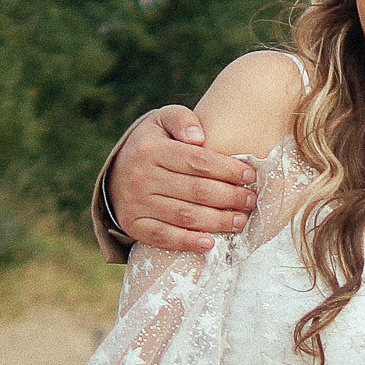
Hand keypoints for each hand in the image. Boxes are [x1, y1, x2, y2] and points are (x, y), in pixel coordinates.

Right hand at [107, 106, 258, 252]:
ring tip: (241, 221)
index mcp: (151, 150)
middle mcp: (141, 177)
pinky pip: (163, 237)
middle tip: (250, 201)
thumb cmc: (151, 143)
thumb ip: (181, 120)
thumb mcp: (161, 121)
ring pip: (185, 216)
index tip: (250, 175)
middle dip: (230, 197)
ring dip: (217, 221)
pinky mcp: (134, 225)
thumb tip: (198, 136)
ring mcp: (136, 204)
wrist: (114, 173)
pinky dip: (188, 242)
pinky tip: (210, 243)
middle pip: (196, 191)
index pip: (198, 162)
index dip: (228, 170)